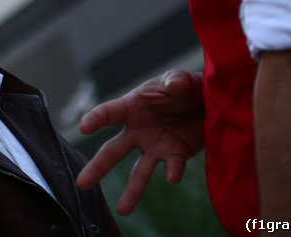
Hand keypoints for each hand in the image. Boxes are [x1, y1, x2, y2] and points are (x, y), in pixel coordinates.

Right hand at [76, 69, 205, 214]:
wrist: (209, 103)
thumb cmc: (185, 87)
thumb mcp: (180, 79)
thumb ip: (176, 80)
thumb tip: (176, 85)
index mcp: (132, 107)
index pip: (108, 113)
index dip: (96, 119)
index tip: (84, 128)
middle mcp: (137, 130)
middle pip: (113, 151)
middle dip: (97, 167)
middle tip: (82, 184)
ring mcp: (154, 146)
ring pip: (138, 171)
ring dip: (132, 191)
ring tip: (123, 210)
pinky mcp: (175, 154)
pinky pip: (172, 166)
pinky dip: (173, 172)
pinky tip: (172, 178)